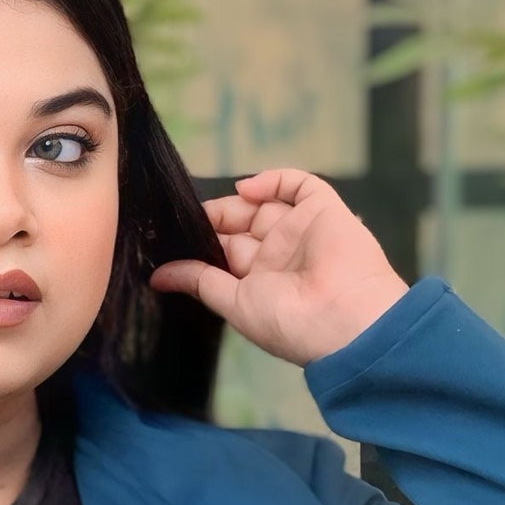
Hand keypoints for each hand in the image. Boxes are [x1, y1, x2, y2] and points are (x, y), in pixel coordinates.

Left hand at [149, 167, 408, 366]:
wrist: (346, 318)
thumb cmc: (290, 323)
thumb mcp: (234, 305)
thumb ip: (200, 283)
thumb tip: (158, 276)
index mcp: (262, 283)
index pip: (226, 253)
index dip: (201, 242)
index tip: (170, 236)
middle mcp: (281, 255)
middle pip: (240, 226)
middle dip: (213, 221)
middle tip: (180, 218)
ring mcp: (302, 230)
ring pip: (263, 205)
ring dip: (235, 203)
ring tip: (205, 207)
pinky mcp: (323, 209)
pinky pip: (297, 185)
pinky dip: (271, 181)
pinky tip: (245, 189)